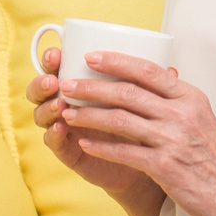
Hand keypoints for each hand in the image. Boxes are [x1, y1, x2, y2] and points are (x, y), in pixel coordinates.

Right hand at [28, 47, 156, 202]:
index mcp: (82, 83)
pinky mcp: (69, 152)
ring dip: (47, 107)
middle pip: (44, 87)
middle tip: (52, 79)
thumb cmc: (142, 124)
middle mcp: (69, 102)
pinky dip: (54, 134)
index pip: (60, 66)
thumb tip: (173, 71)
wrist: (144, 164)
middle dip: (42, 80)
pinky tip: (61, 127)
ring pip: (42, 114)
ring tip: (58, 104)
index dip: (53, 58)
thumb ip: (151, 85)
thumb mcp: (144, 102)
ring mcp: (66, 127)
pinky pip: (54, 142)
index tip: (57, 51)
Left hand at [61, 52, 215, 215]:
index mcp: (189, 96)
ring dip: (89, 115)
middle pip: (127, 92)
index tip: (90, 56)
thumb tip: (154, 75)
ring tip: (67, 112)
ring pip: (120, 119)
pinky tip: (84, 143)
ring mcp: (172, 139)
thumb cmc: (215, 156)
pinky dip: (101, 146)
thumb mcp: (201, 116)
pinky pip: (124, 152)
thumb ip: (175, 98)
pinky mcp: (164, 167)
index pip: (147, 70)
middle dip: (92, 86)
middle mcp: (181, 113)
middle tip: (67, 84)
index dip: (116, 61)